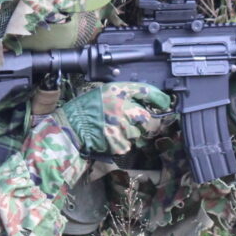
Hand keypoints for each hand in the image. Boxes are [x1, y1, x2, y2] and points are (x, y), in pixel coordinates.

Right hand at [57, 82, 172, 154]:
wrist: (70, 129)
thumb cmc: (84, 110)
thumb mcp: (102, 94)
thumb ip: (122, 96)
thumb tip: (144, 103)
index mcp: (116, 91)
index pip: (145, 91)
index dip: (159, 97)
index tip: (165, 102)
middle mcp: (121, 107)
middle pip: (146, 117)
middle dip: (143, 123)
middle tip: (132, 124)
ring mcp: (120, 125)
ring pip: (138, 133)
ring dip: (130, 134)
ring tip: (114, 130)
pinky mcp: (118, 142)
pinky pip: (128, 144)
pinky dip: (121, 144)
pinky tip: (109, 138)